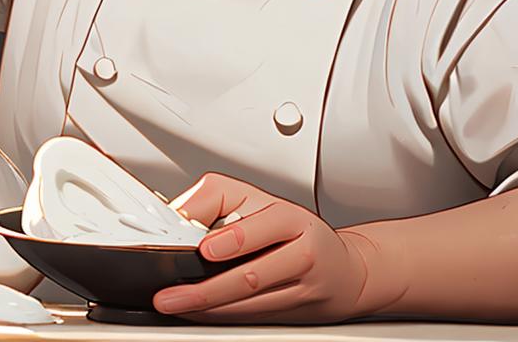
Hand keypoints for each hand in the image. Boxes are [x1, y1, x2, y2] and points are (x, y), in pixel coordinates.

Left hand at [152, 173, 377, 323]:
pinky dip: (221, 317)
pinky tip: (197, 313)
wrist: (344, 270)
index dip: (235, 239)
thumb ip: (216, 198)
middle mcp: (302, 256)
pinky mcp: (292, 317)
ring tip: (176, 306)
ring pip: (251, 305)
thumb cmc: (294, 230)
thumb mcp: (258, 199)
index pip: (267, 227)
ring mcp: (301, 292)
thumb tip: (179, 214)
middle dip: (208, 290)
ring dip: (209, 310)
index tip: (206, 249)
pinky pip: (251, 319)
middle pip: (253, 276)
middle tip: (173, 295)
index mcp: (294, 220)